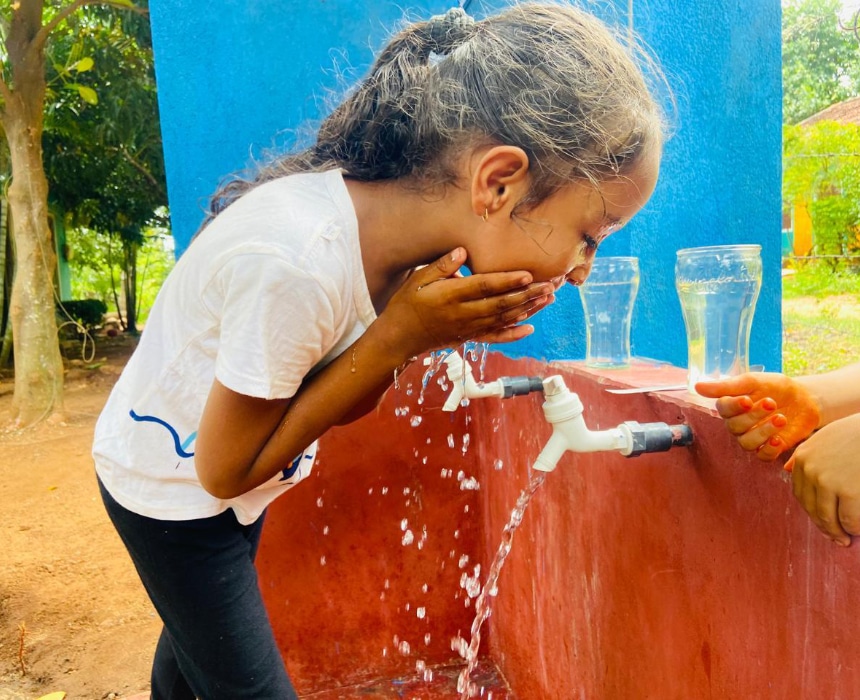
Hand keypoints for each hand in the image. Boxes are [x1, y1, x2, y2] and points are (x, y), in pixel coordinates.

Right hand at [378, 248, 553, 358]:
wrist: (398, 337)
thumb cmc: (407, 303)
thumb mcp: (418, 279)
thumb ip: (441, 265)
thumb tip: (462, 252)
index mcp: (450, 296)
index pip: (484, 287)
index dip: (507, 281)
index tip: (528, 274)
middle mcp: (462, 314)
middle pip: (500, 304)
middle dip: (528, 294)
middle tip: (551, 284)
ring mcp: (468, 328)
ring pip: (503, 319)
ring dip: (528, 309)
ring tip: (548, 298)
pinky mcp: (469, 338)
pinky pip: (495, 337)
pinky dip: (513, 334)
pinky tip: (530, 328)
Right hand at [695, 372, 820, 461]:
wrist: (805, 398)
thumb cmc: (776, 387)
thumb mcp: (753, 381)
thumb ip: (726, 386)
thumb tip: (697, 387)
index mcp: (732, 406)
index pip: (723, 409)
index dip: (733, 407)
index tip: (747, 400)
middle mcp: (739, 424)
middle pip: (735, 427)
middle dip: (753, 416)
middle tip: (771, 402)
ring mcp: (754, 437)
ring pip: (747, 443)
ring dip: (763, 432)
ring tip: (781, 418)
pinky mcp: (769, 448)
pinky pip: (762, 456)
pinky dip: (770, 449)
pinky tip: (779, 439)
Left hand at [787, 413, 859, 545]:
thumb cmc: (857, 432)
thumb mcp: (825, 436)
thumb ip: (806, 453)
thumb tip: (786, 468)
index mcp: (803, 457)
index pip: (801, 493)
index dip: (812, 511)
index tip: (823, 521)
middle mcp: (809, 469)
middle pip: (811, 508)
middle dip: (824, 526)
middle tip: (836, 538)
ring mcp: (827, 481)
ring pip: (828, 517)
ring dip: (837, 532)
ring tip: (846, 539)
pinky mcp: (848, 491)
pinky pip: (849, 519)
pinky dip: (854, 529)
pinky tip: (857, 531)